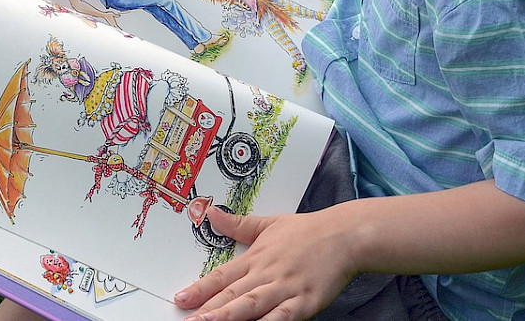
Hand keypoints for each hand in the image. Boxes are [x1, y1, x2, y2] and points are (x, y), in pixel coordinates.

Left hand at [174, 206, 356, 320]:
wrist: (345, 235)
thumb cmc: (308, 231)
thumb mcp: (269, 223)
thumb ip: (239, 224)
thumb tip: (212, 213)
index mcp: (256, 258)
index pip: (222, 276)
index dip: (200, 288)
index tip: (180, 298)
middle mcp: (267, 274)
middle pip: (233, 295)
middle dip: (209, 310)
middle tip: (188, 320)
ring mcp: (286, 289)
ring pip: (253, 307)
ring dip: (230, 317)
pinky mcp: (306, 302)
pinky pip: (284, 317)